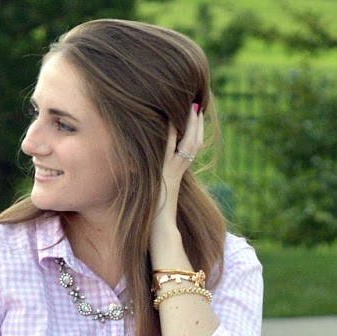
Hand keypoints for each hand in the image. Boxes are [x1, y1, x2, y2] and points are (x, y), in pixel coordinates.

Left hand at [153, 104, 203, 225]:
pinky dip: (172, 135)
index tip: (195, 115)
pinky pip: (172, 151)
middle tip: (197, 105)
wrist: (161, 230)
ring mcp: (174, 171)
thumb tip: (139, 167)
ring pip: (189, 144)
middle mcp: (179, 169)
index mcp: (178, 172)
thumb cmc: (156, 214)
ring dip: (191, 125)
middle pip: (195, 143)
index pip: (192, 148)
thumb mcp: (157, 189)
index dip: (195, 131)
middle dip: (197, 124)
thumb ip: (155, 176)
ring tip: (192, 108)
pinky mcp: (167, 174)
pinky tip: (170, 121)